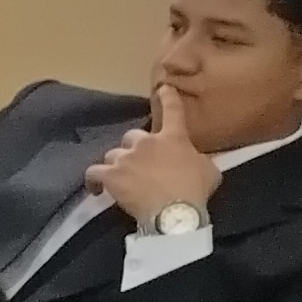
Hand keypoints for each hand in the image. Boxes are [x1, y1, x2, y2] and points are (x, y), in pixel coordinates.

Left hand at [84, 85, 218, 227]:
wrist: (174, 212)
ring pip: (113, 154)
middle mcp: (147, 142)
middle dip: (135, 147)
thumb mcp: (208, 169)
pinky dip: (94, 179)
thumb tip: (193, 159)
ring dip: (117, 164)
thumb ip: (197, 158)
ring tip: (121, 179)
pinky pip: (94, 172)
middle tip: (139, 164)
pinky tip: (97, 188)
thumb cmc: (196, 190)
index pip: (172, 110)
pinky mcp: (111, 175)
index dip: (167, 98)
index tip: (163, 88)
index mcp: (173, 137)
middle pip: (133, 136)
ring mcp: (126, 157)